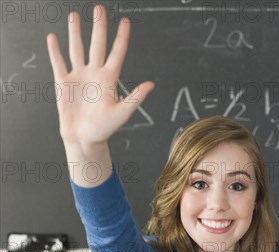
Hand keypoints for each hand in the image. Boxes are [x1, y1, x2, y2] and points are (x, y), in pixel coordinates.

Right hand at [46, 4, 153, 147]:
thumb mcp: (122, 114)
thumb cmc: (104, 129)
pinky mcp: (63, 82)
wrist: (84, 139)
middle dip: (98, 27)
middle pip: (97, 45)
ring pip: (77, 49)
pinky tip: (53, 37)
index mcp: (109, 79)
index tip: (125, 21)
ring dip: (76, 33)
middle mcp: (94, 73)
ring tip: (75, 16)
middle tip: (99, 9)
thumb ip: (135, 98)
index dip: (121, 38)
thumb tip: (151, 85)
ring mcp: (78, 76)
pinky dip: (55, 51)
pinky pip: (58, 62)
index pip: (117, 53)